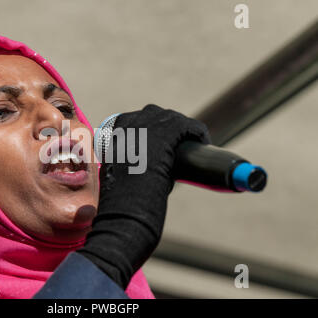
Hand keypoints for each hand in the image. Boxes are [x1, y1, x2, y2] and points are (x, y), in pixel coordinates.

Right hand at [78, 104, 210, 287]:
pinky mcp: (170, 127)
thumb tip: (144, 172)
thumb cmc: (119, 195)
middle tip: (177, 151)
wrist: (126, 198)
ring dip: (183, 131)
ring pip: (174, 120)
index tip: (161, 149)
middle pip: (156, 117)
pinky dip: (198, 133)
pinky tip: (203, 141)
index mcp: (114, 130)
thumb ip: (127, 165)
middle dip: (168, 131)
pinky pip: (190, 127)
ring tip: (193, 146)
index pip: (138, 123)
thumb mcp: (117, 173)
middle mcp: (131, 120)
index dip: (152, 135)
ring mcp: (151, 121)